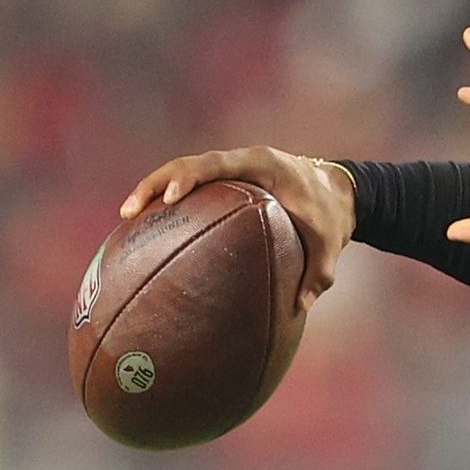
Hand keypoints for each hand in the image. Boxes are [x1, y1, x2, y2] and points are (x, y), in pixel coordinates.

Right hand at [118, 146, 357, 312]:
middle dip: (157, 183)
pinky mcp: (229, 181)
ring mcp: (234, 170)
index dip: (189, 177)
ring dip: (155, 189)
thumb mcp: (330, 244)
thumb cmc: (334, 215)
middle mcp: (243, 161)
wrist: (342, 192)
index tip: (170, 198)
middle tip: (130, 212)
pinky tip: (150, 223)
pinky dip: (171, 198)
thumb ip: (318, 274)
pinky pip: (195, 184)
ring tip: (127, 217)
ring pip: (185, 171)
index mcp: (264, 165)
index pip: (217, 163)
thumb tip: (299, 307)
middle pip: (189, 164)